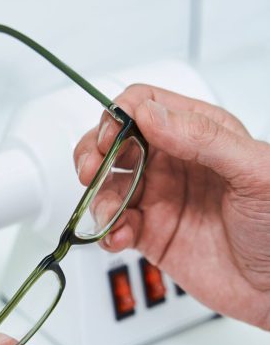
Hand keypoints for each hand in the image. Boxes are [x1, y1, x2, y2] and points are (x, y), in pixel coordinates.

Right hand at [74, 84, 269, 328]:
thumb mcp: (255, 171)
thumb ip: (203, 137)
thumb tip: (149, 114)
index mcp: (198, 135)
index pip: (144, 106)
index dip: (119, 116)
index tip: (111, 137)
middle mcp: (172, 162)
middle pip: (114, 142)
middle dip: (94, 153)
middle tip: (91, 171)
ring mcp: (158, 198)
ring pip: (107, 185)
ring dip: (98, 198)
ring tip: (111, 216)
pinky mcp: (149, 233)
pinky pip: (114, 225)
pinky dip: (107, 231)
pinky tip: (119, 238)